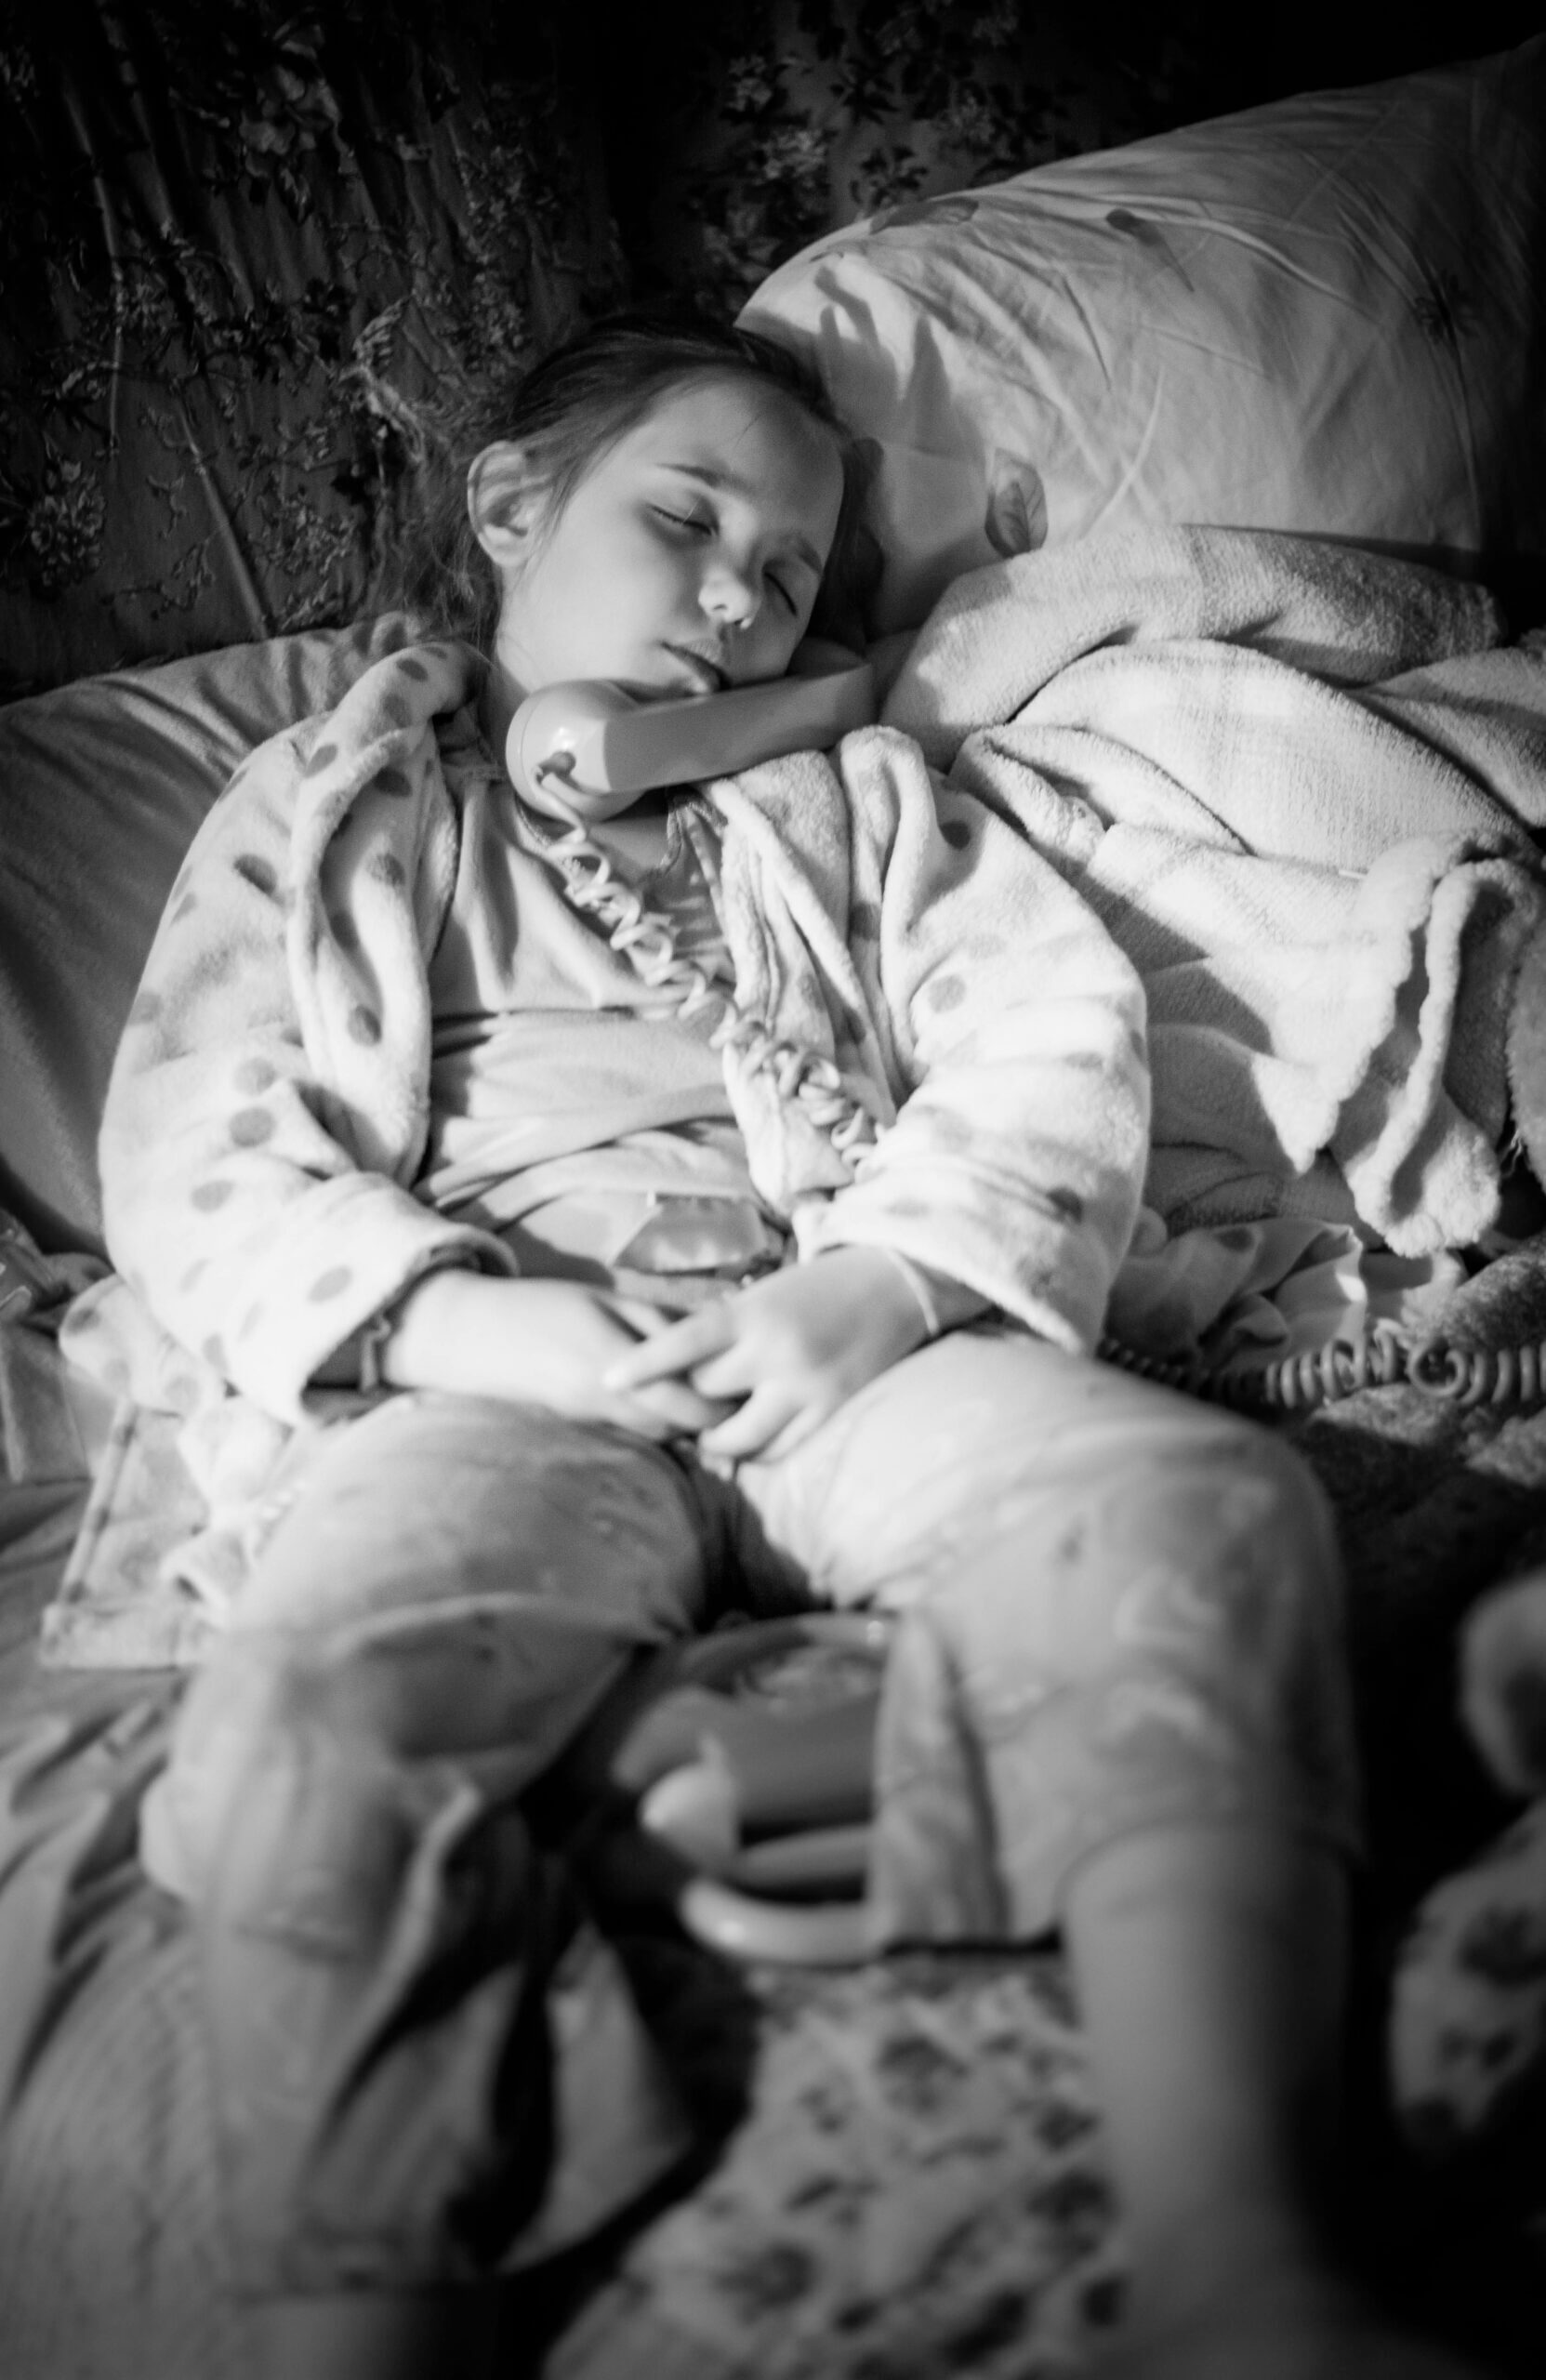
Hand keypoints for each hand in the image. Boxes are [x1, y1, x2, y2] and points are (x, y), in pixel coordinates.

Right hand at [383, 1271, 730, 1441]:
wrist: (472, 1336)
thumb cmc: (542, 1305)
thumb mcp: (606, 1300)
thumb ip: (660, 1322)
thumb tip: (715, 1334)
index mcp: (617, 1367)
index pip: (689, 1404)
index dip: (726, 1404)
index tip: (756, 1388)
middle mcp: (607, 1404)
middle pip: (680, 1429)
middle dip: (714, 1421)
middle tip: (749, 1400)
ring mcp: (592, 1420)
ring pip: (658, 1435)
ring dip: (687, 1425)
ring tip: (718, 1405)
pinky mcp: (581, 1425)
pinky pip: (633, 1432)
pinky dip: (658, 1423)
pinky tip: (673, 1407)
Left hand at [602, 1246, 929, 1462]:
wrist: (897, 1282)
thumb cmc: (821, 1284)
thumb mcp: (766, 1292)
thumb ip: (726, 1326)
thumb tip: (680, 1362)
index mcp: (752, 1312)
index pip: (684, 1342)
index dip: (643, 1365)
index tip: (608, 1380)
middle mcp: (775, 1350)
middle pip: (706, 1395)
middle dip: (689, 1402)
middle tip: (674, 1409)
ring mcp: (805, 1385)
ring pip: (739, 1435)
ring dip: (717, 1438)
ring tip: (707, 1436)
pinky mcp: (831, 1408)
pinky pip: (780, 1448)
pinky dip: (757, 1450)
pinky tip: (747, 1444)